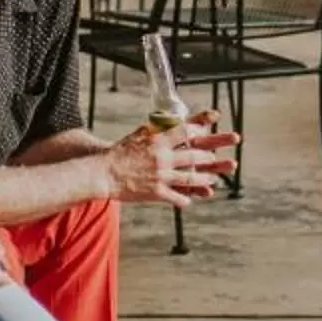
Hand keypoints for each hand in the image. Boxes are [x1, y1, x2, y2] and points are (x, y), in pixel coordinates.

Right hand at [108, 115, 240, 206]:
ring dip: (205, 179)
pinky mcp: (156, 192)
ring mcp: (161, 176)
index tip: (214, 121)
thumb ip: (156, 130)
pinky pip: (177, 197)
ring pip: (191, 178)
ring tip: (213, 180)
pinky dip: (186, 198)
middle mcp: (162, 158)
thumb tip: (170, 121)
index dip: (202, 126)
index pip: (186, 130)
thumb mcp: (139, 135)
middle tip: (218, 158)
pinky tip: (190, 200)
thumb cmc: (119, 153)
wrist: (103, 173)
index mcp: (158, 141)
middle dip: (210, 157)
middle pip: (194, 155)